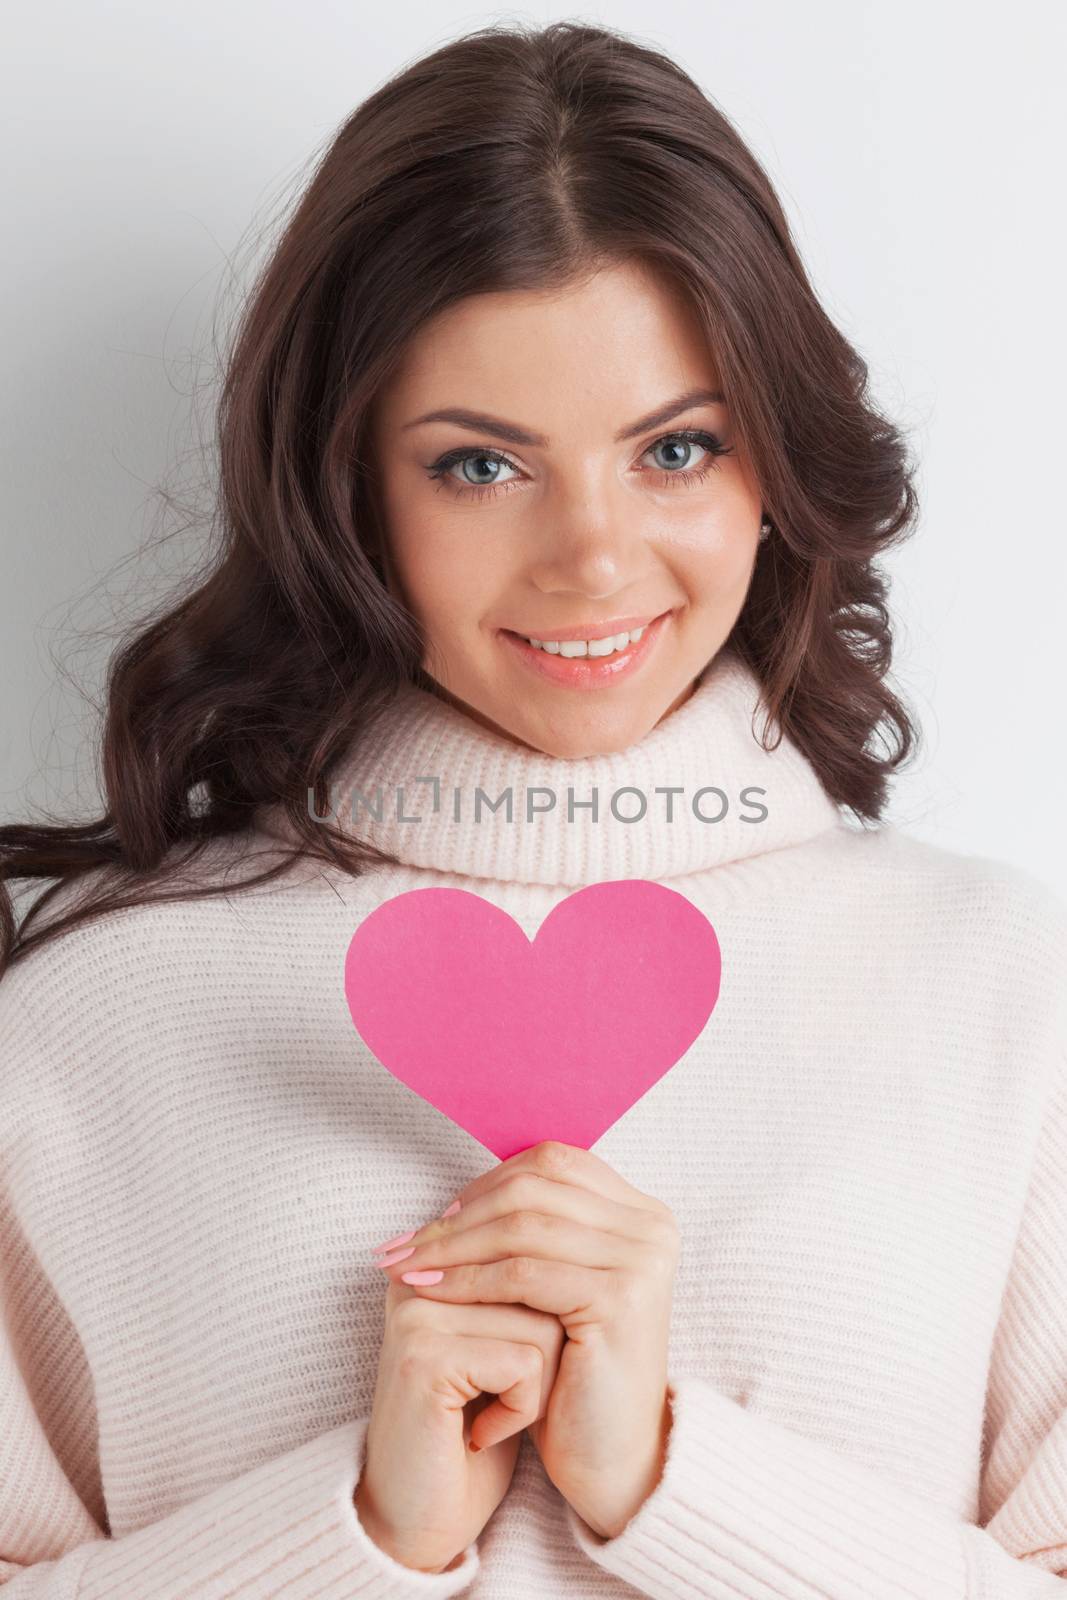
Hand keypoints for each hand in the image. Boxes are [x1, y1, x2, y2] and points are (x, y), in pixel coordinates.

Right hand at [357, 1276, 565, 1571]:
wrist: (419, 1521)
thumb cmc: (469, 1434)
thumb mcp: (504, 1346)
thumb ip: (522, 1291)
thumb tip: (572, 1238)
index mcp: (433, 1264)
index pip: (534, 1258)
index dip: (547, 1325)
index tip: (513, 1371)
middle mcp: (417, 1278)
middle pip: (543, 1287)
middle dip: (546, 1355)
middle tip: (500, 1399)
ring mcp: (416, 1316)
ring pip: (542, 1325)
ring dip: (537, 1388)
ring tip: (490, 1415)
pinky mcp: (424, 1358)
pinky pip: (524, 1364)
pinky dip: (522, 1410)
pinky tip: (484, 1435)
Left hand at [373, 1141, 678, 1538]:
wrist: (611, 1455)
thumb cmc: (574, 1370)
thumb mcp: (555, 1284)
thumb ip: (530, 1230)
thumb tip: (454, 1196)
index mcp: (639, 1211)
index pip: (550, 1163)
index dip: (487, 1183)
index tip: (436, 1215)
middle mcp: (651, 1226)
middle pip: (533, 1189)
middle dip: (459, 1215)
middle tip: (403, 1244)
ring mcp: (641, 1259)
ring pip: (522, 1227)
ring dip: (453, 1245)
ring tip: (404, 1268)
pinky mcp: (620, 1298)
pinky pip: (524, 1274)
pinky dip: (468, 1278)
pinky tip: (430, 1293)